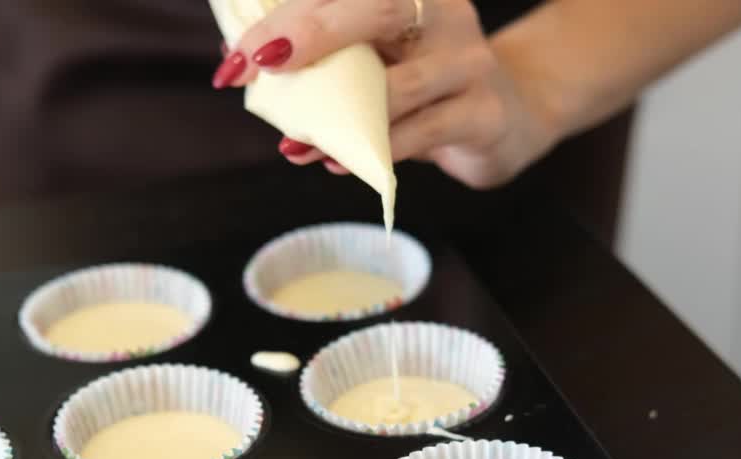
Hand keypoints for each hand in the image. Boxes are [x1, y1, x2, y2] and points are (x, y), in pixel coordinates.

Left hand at [213, 0, 565, 189]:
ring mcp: (470, 62)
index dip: (290, 13)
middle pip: (380, 7)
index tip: (241, 53)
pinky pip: (423, 133)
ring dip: (338, 118)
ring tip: (292, 142)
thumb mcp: (370, 54)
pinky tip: (334, 162)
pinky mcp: (484, 115)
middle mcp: (445, 11)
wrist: (503, 116)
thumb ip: (317, 48)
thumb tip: (237, 53)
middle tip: (261, 68)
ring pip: (400, 85)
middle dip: (312, 34)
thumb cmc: (420, 79)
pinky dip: (374, 152)